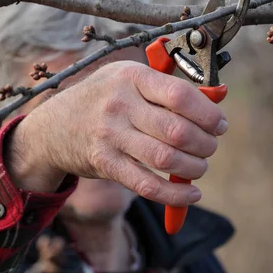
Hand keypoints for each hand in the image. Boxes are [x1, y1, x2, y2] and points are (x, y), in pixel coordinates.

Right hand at [8, 61, 227, 206]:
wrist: (54, 126)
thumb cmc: (103, 98)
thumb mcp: (129, 78)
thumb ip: (168, 87)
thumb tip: (216, 99)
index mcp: (131, 76)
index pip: (180, 95)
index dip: (208, 113)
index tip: (218, 124)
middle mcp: (119, 104)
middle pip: (177, 131)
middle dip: (205, 144)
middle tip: (210, 146)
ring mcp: (110, 136)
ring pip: (166, 159)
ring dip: (194, 168)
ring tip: (199, 166)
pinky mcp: (105, 164)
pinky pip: (147, 185)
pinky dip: (175, 195)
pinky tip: (190, 193)